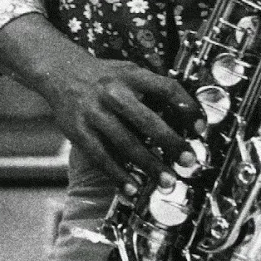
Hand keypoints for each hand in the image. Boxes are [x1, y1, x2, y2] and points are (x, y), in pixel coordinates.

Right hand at [0, 14, 205, 192]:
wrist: (60, 71)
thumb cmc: (105, 75)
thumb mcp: (130, 71)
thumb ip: (153, 89)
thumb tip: (185, 114)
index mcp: (132, 75)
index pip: (167, 89)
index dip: (186, 108)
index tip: (200, 128)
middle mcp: (114, 93)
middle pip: (148, 121)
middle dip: (171, 143)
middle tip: (189, 161)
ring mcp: (95, 113)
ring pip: (126, 144)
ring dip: (149, 165)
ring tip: (168, 181)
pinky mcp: (78, 131)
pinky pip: (102, 158)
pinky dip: (118, 176)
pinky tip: (132, 189)